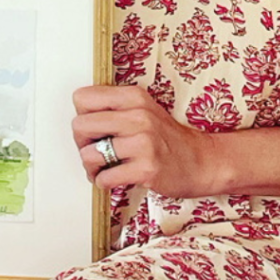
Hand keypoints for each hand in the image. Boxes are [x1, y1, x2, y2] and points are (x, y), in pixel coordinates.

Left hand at [72, 85, 213, 197]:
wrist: (201, 161)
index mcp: (133, 96)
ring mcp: (144, 142)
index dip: (82, 116)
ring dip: (92, 168)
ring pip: (89, 155)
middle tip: (96, 152)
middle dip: (82, 144)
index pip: (82, 98)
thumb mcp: (142, 110)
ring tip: (105, 168)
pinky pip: (105, 178)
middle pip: (79, 125)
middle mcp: (138, 115)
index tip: (95, 129)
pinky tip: (116, 178)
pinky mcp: (147, 168)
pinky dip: (104, 183)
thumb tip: (78, 121)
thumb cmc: (165, 138)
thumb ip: (113, 109)